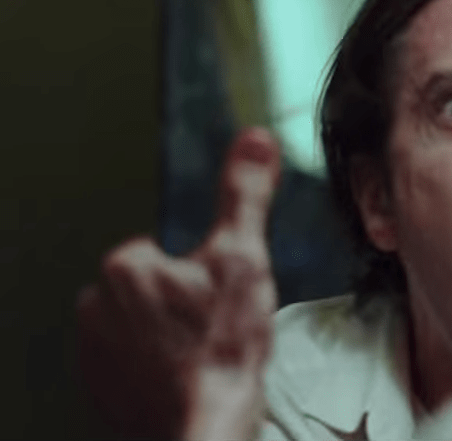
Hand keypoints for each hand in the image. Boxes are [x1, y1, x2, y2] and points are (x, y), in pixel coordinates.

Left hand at [77, 128, 281, 439]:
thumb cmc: (222, 349)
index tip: (215, 297)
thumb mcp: (245, 258)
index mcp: (126, 266)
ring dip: (168, 332)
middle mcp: (96, 305)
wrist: (207, 422)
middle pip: (152, 287)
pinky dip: (156, 365)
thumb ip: (245, 195)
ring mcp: (95, 351)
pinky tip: (186, 373)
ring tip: (201, 350)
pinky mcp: (101, 387)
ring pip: (142, 324)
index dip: (200, 272)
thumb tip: (254, 142)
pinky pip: (132, 361)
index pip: (164, 250)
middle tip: (213, 325)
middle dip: (181, 301)